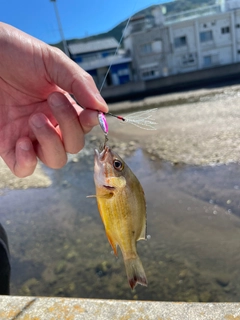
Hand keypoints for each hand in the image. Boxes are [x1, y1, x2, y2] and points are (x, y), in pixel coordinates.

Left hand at [0, 22, 107, 176]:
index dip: (90, 123)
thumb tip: (102, 109)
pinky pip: (24, 168)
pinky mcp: (8, 144)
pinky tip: (23, 141)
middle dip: (68, 127)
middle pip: (74, 145)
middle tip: (53, 100)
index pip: (85, 125)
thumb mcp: (53, 61)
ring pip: (55, 160)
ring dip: (51, 142)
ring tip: (35, 118)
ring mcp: (30, 136)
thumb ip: (80, 83)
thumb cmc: (17, 53)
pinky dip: (28, 162)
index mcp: (63, 106)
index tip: (88, 112)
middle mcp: (50, 123)